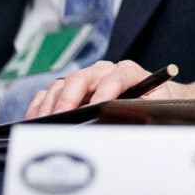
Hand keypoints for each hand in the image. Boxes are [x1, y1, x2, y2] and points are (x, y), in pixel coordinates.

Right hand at [24, 60, 194, 118]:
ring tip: (44, 123)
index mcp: (130, 72)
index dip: (105, 92)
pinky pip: (52, 91)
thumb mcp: (158, 105)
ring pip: (63, 84)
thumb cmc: (157, 102)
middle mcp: (105, 71)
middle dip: (69, 97)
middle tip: (60, 117)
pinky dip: (41, 103)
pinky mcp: (73, 88)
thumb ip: (142, 108)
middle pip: (82, 77)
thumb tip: (126, 118)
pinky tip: (36, 118)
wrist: (157, 97)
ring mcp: (87, 78)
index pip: (116, 76)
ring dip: (51, 103)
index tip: (97, 108)